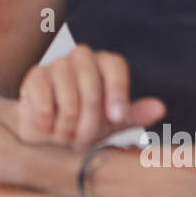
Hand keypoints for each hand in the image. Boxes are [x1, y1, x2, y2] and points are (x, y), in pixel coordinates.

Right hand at [17, 45, 165, 147]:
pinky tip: (48, 127)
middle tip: (84, 139)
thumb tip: (159, 108)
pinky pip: (44, 98)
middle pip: (91, 82)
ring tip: (65, 137)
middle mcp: (81, 57)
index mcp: (104, 64)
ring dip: (67, 124)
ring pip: (67, 93)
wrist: (48, 133)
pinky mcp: (35, 75)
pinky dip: (47, 121)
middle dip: (89, 118)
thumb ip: (133, 115)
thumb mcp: (112, 124)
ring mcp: (56, 64)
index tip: (116, 118)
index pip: (114, 65)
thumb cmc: (84, 124)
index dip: (117, 90)